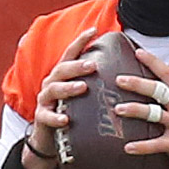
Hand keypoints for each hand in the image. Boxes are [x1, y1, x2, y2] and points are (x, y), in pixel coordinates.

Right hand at [29, 28, 100, 162]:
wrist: (51, 138)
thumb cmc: (74, 112)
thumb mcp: (84, 95)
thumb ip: (97, 83)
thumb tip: (127, 72)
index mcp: (63, 75)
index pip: (71, 54)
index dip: (81, 41)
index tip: (94, 30)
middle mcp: (52, 83)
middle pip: (62, 69)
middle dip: (77, 66)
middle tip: (93, 65)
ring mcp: (45, 100)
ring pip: (53, 90)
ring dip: (68, 88)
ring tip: (83, 87)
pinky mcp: (42, 118)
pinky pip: (46, 117)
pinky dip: (55, 117)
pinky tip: (65, 119)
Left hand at [115, 48, 168, 168]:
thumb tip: (147, 86)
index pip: (168, 74)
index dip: (153, 62)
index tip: (138, 52)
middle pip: (158, 90)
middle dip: (137, 84)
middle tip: (120, 80)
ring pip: (154, 114)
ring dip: (134, 110)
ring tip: (118, 109)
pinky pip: (155, 144)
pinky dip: (140, 146)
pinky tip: (127, 147)